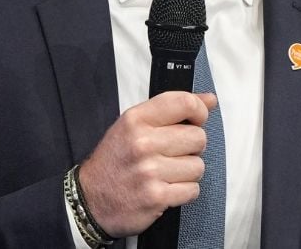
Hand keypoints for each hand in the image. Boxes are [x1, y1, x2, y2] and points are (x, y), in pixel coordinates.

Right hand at [78, 91, 216, 237]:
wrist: (90, 200)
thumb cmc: (115, 161)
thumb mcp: (134, 125)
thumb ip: (171, 110)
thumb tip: (209, 100)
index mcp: (136, 120)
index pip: (184, 103)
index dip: (199, 111)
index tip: (197, 120)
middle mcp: (143, 143)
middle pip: (198, 137)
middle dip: (191, 148)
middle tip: (174, 153)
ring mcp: (150, 171)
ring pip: (198, 166)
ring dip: (187, 172)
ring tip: (167, 173)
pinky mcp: (157, 197)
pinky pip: (193, 190)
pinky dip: (184, 192)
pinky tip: (167, 188)